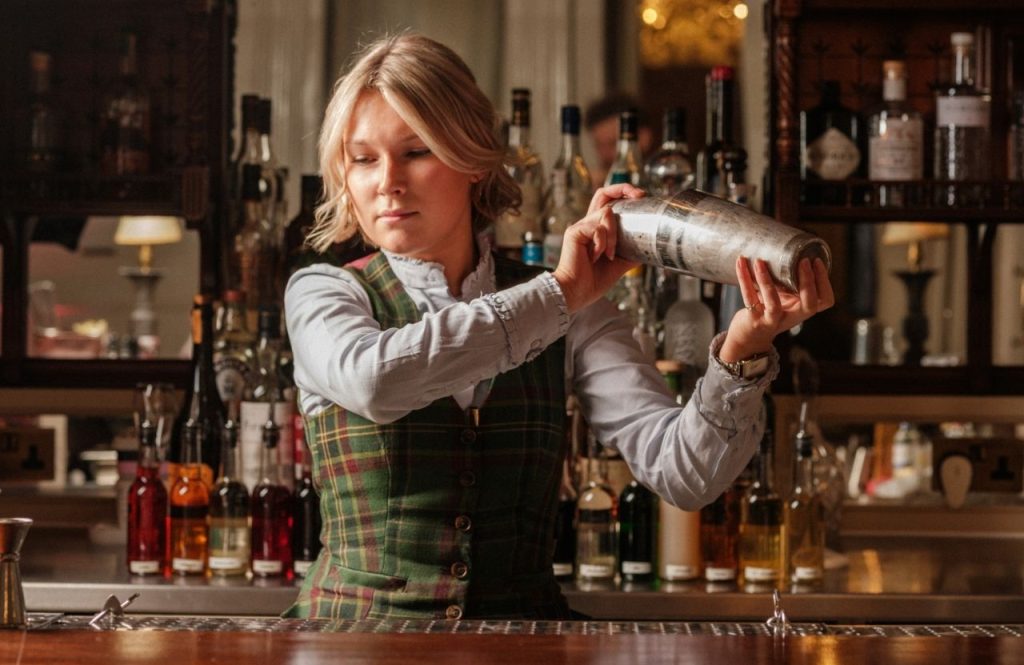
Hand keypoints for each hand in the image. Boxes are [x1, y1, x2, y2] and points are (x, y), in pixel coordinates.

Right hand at [552, 184, 644, 312]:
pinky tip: (597, 257)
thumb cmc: (592, 282)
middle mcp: (587, 224)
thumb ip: (630, 252)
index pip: (608, 203)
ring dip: (614, 234)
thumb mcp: (619, 264)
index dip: (624, 194)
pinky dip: (603, 243)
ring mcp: (580, 227)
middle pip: (603, 193)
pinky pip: (598, 228)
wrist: (575, 293)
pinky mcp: (575, 232)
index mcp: (596, 231)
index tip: (641, 197)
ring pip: (607, 213)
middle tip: (639, 196)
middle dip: (623, 189)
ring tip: (610, 254)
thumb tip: (649, 248)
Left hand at [718, 256, 834, 362]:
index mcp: (802, 310)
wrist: (749, 338)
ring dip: (767, 280)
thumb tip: (790, 252)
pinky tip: (741, 263)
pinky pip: (749, 297)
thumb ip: (790, 284)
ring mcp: (772, 320)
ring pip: (774, 303)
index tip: (816, 261)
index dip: (824, 282)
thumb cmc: (769, 312)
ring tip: (760, 261)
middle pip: (809, 305)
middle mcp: (791, 317)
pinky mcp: (753, 320)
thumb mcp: (785, 300)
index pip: (824, 300)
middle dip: (808, 282)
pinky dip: (744, 279)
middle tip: (803, 261)